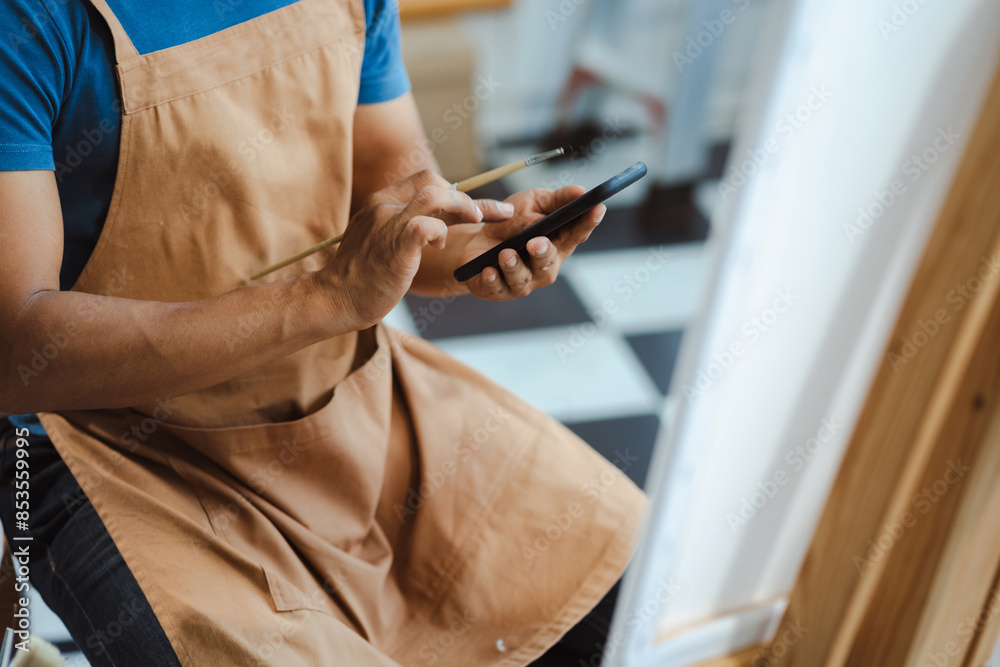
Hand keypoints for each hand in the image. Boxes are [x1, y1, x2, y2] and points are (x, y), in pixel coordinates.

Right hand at [312, 170, 512, 331]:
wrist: (335, 298)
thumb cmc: (363, 276)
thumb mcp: (381, 240)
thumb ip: (403, 225)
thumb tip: (437, 224)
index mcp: (381, 201)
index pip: (425, 179)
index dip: (456, 190)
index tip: (477, 207)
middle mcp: (383, 205)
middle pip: (434, 182)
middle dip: (471, 197)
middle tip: (498, 213)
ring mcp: (387, 223)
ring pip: (434, 195)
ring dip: (464, 206)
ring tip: (477, 221)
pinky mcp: (394, 245)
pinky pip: (425, 225)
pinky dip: (441, 231)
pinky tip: (440, 246)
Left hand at [460, 185, 605, 300]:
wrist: (477, 240)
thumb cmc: (512, 223)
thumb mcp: (533, 203)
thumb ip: (556, 199)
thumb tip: (581, 190)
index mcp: (558, 243)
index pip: (577, 233)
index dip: (588, 222)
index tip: (596, 208)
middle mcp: (545, 266)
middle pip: (549, 262)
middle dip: (543, 253)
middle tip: (536, 242)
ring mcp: (523, 281)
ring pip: (522, 279)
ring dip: (514, 266)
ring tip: (505, 254)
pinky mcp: (499, 290)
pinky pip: (497, 288)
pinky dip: (492, 280)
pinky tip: (488, 271)